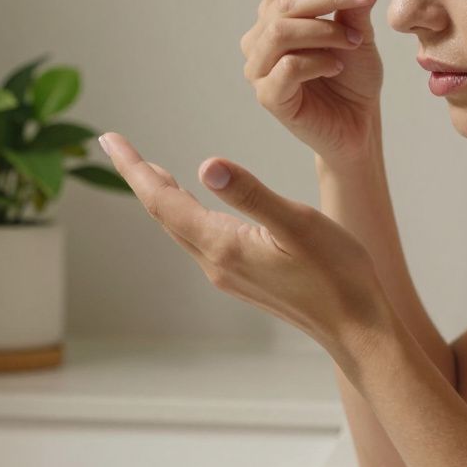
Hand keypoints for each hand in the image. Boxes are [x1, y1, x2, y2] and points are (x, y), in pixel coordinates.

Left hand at [98, 132, 395, 356]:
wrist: (357, 328)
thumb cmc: (337, 275)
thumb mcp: (297, 223)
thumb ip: (250, 193)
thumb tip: (206, 166)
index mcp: (222, 245)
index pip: (162, 200)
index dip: (133, 167)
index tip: (109, 138)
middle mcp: (215, 263)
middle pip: (163, 213)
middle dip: (139, 176)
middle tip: (116, 144)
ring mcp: (227, 274)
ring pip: (180, 227)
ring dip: (161, 195)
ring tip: (147, 169)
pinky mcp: (242, 279)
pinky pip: (198, 239)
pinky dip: (184, 213)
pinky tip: (191, 205)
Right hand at [239, 0, 386, 165]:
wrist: (357, 123)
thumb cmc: (352, 78)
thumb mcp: (358, 32)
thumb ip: (355, 5)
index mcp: (274, 17)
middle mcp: (259, 39)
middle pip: (284, 2)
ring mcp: (259, 69)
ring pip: (282, 31)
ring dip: (325, 29)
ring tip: (353, 41)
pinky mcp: (268, 96)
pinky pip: (288, 66)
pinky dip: (318, 61)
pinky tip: (337, 67)